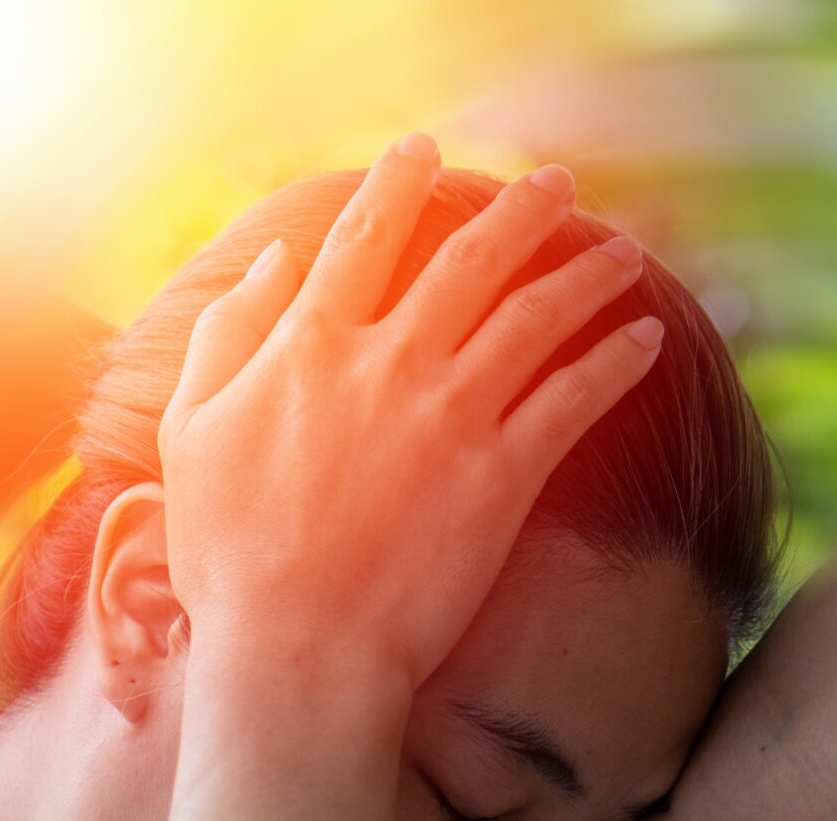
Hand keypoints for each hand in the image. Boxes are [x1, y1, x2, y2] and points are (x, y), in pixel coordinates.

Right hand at [155, 135, 663, 697]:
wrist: (299, 653)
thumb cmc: (230, 556)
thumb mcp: (191, 433)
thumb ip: (229, 337)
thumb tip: (277, 266)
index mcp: (307, 347)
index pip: (363, 238)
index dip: (398, 184)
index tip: (427, 151)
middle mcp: (387, 365)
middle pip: (470, 260)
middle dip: (521, 211)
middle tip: (557, 183)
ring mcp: (450, 418)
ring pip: (536, 318)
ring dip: (586, 275)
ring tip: (622, 251)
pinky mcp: (502, 477)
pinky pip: (574, 401)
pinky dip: (614, 362)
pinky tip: (645, 338)